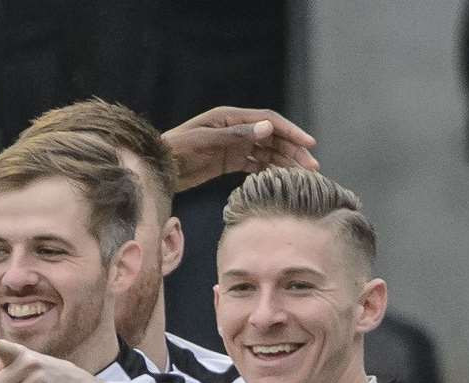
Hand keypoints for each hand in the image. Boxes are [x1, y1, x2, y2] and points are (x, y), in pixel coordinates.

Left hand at [162, 107, 318, 190]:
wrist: (156, 167)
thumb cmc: (176, 150)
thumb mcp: (205, 142)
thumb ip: (236, 136)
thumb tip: (268, 127)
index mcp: (230, 117)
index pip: (268, 121)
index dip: (291, 131)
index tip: (309, 144)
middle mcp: (235, 129)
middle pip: (272, 137)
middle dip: (293, 151)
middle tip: (312, 167)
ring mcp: (232, 146)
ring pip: (266, 152)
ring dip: (284, 162)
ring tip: (302, 176)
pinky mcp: (228, 162)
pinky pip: (254, 164)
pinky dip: (268, 170)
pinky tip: (280, 179)